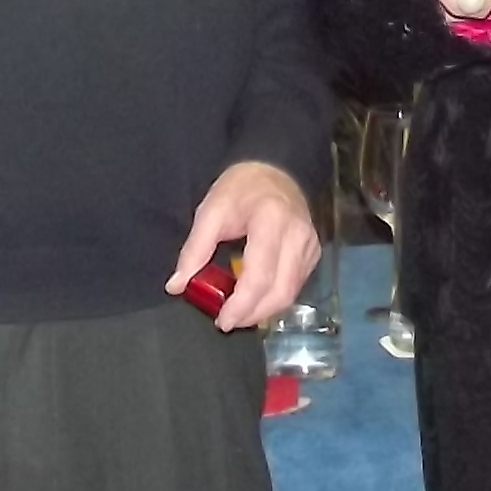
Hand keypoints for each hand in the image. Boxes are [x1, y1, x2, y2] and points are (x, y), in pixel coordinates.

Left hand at [170, 159, 319, 331]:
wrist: (274, 168)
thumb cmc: (240, 188)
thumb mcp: (210, 212)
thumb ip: (194, 250)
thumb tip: (177, 286)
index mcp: (271, 221)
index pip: (260, 276)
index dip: (241, 305)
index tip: (221, 320)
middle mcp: (298, 236)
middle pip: (281, 292)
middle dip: (253, 315)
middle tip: (227, 322)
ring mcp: (310, 246)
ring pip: (290, 294)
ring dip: (263, 310)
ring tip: (238, 312)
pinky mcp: (314, 253)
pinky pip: (295, 286)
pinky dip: (274, 298)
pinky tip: (254, 298)